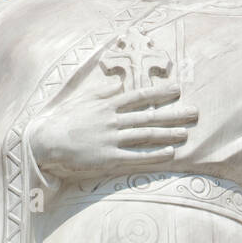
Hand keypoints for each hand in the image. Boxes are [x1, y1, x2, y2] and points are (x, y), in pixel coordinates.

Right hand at [24, 84, 197, 180]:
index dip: (160, 93)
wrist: (47, 141)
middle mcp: (114, 120)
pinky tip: (170, 153)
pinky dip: (155, 154)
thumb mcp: (82, 100)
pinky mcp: (109, 158)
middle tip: (194, 113)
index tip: (177, 91)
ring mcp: (113, 139)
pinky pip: (137, 156)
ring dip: (168, 133)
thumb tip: (118, 83)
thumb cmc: (63, 120)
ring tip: (186, 132)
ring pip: (146, 135)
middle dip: (174, 114)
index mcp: (108, 105)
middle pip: (150, 115)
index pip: (139, 97)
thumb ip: (102, 92)